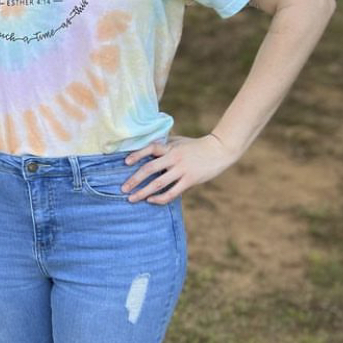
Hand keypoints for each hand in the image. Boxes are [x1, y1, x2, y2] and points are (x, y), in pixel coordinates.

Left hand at [121, 133, 238, 203]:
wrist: (219, 150)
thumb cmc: (196, 146)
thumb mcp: (179, 141)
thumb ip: (165, 145)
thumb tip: (148, 148)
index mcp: (170, 147)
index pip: (150, 148)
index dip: (137, 155)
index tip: (125, 162)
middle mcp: (174, 158)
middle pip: (149, 169)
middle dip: (134, 180)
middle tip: (123, 188)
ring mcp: (182, 170)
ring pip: (158, 183)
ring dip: (143, 192)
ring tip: (132, 199)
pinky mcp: (190, 180)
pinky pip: (172, 192)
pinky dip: (160, 198)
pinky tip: (151, 200)